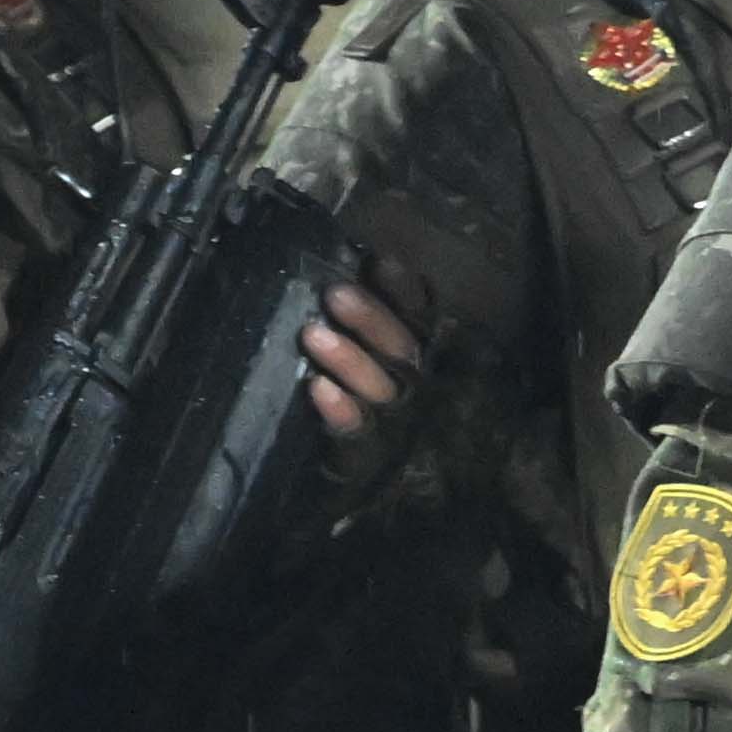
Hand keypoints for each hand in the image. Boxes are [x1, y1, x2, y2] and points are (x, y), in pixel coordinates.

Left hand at [299, 276, 424, 438]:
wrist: (342, 469)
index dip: (404, 290)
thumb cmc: (344, 392)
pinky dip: (341, 409)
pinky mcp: (365, 450)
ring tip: (313, 334)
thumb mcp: (359, 349)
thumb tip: (344, 263)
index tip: (380, 262)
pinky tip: (318, 388)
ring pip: (380, 386)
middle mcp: (409, 381)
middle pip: (402, 348)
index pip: (418, 315)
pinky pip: (357, 428)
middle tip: (335, 294)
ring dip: (349, 359)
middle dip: (371, 319)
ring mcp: (391, 417)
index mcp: (410, 350)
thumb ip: (358, 315)